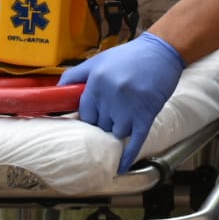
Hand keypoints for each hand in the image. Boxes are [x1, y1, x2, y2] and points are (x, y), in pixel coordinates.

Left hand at [59, 32, 184, 172]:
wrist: (161, 51)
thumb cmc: (129, 56)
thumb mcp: (99, 59)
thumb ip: (76, 74)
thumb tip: (57, 90)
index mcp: (96, 82)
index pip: (85, 112)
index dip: (89, 116)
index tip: (94, 116)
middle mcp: (110, 96)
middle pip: (100, 125)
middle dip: (104, 122)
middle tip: (112, 115)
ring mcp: (128, 107)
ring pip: (115, 133)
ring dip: (118, 130)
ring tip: (126, 119)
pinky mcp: (146, 115)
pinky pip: (134, 141)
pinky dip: (127, 156)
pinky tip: (120, 168)